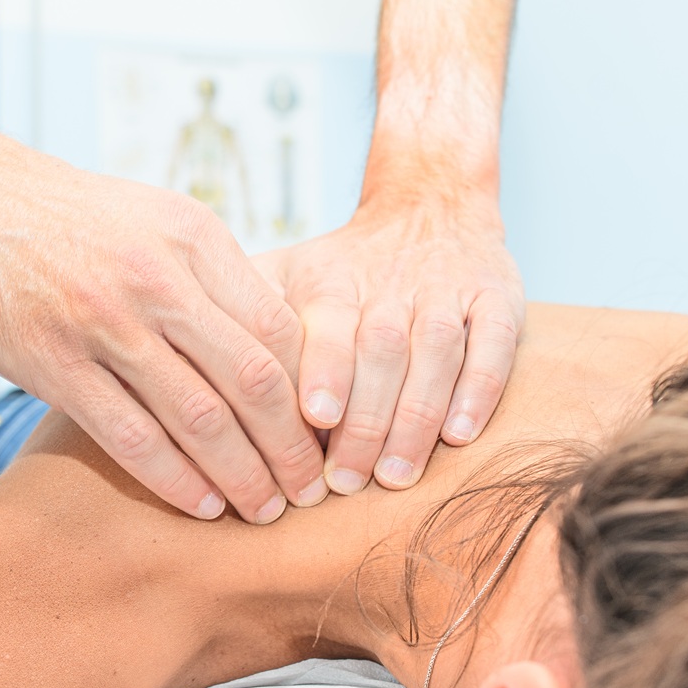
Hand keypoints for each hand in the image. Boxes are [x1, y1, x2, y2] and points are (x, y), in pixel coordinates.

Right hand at [0, 135, 327, 523]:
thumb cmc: (64, 217)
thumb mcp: (156, 219)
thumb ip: (211, 277)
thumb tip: (273, 347)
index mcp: (195, 239)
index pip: (280, 329)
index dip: (313, 391)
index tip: (326, 432)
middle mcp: (159, 279)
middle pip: (255, 380)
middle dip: (292, 447)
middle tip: (311, 490)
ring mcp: (106, 324)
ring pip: (200, 418)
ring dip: (241, 475)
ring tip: (263, 510)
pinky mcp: (55, 365)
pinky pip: (131, 437)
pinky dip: (174, 479)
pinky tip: (201, 504)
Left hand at [254, 195, 523, 493]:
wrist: (428, 205)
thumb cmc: (343, 266)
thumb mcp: (287, 273)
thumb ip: (244, 314)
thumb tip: (190, 367)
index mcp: (333, 282)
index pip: (329, 326)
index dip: (325, 371)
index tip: (315, 419)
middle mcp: (391, 285)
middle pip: (381, 352)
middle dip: (365, 420)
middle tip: (346, 482)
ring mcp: (447, 293)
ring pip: (436, 354)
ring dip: (416, 417)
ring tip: (395, 476)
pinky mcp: (497, 301)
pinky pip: (493, 346)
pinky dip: (478, 390)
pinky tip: (458, 436)